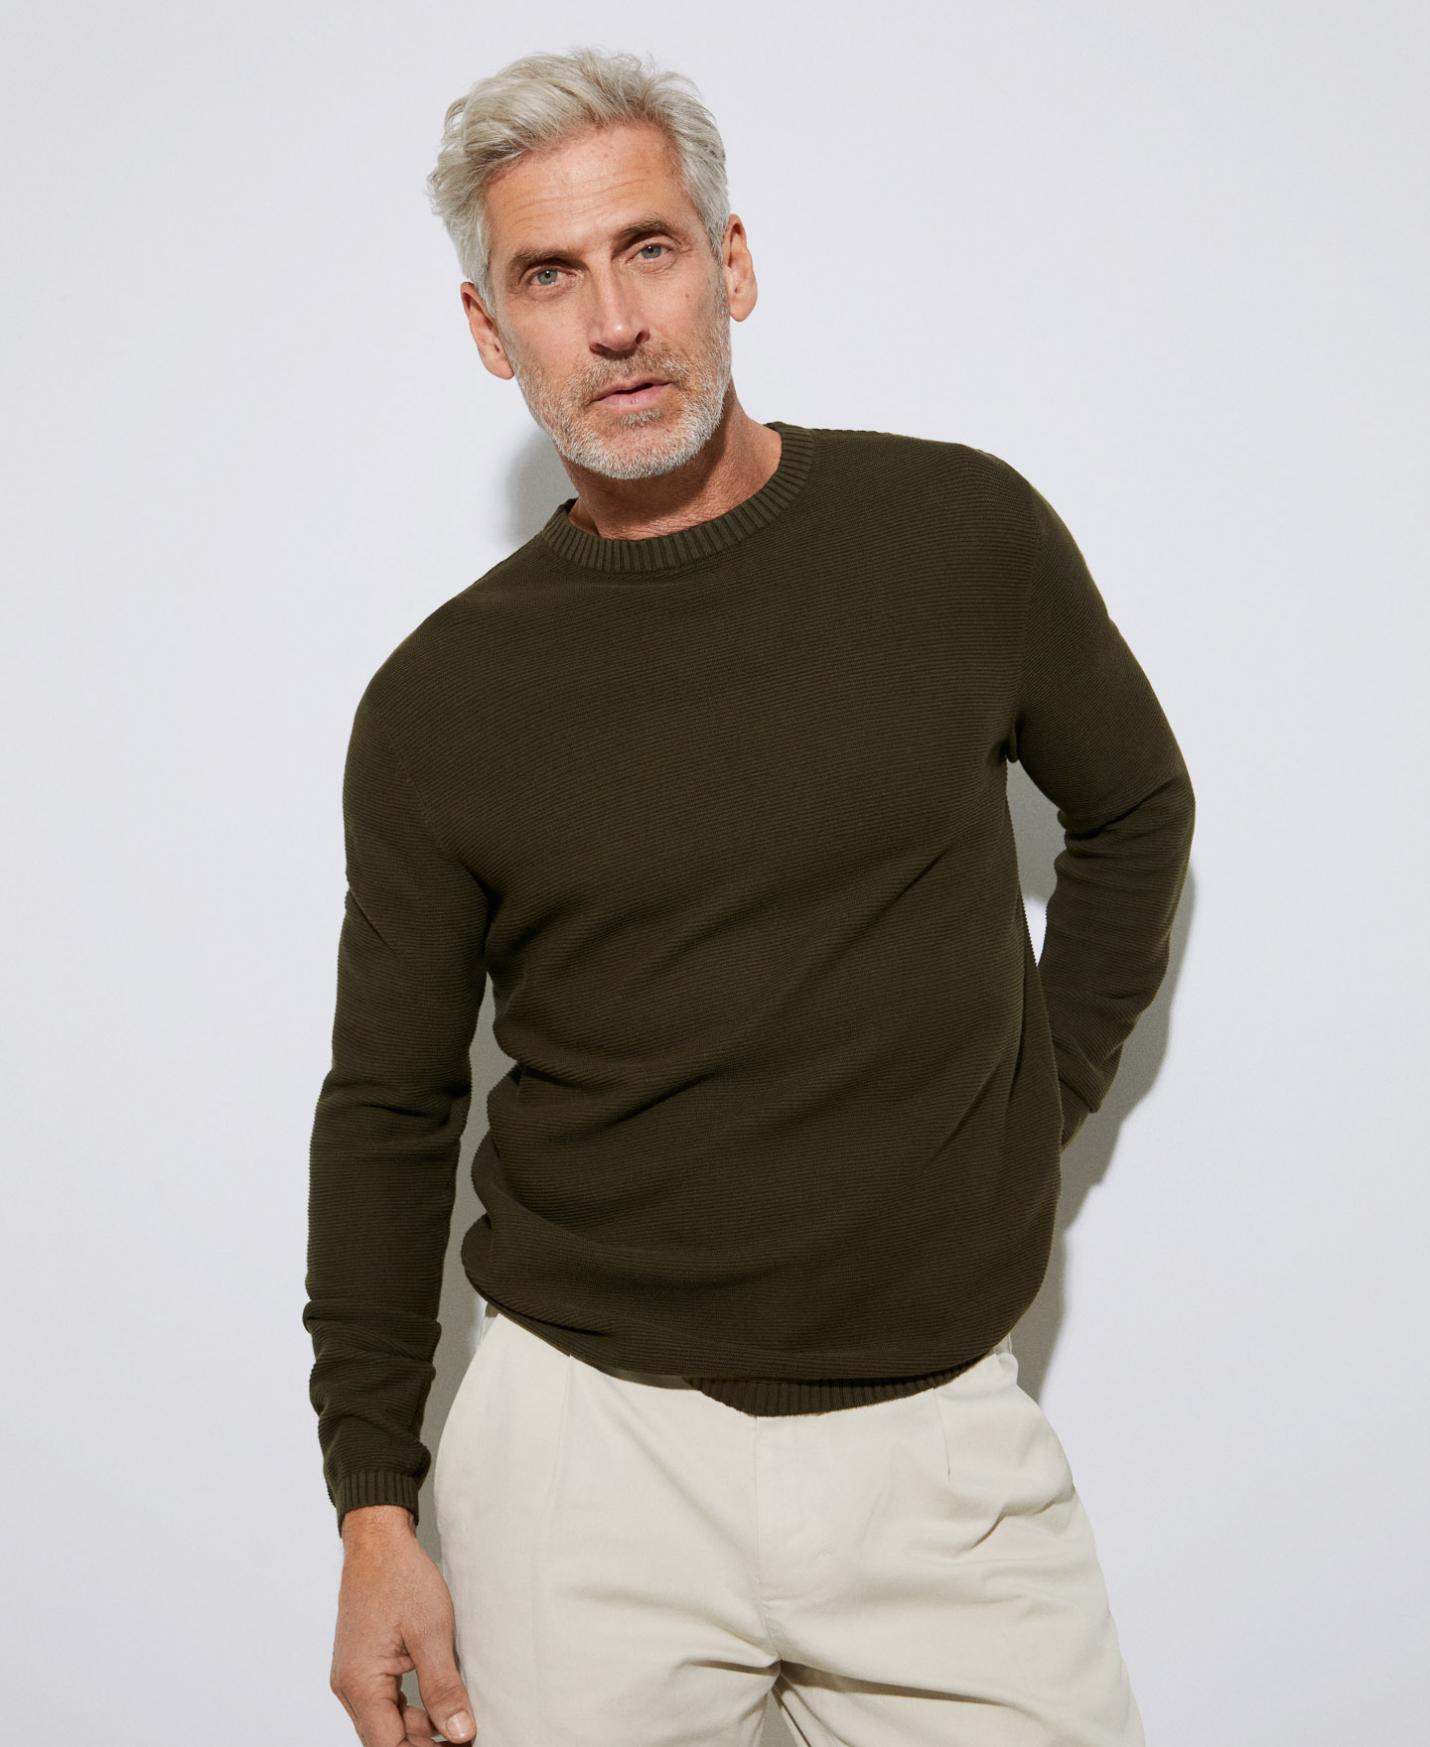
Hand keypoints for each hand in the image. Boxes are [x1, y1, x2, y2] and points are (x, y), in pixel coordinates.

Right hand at [329, 1506, 476, 1743]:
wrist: (379, 1541)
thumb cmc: (401, 1578)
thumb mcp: (432, 1633)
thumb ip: (443, 1688)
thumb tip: (460, 1734)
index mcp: (361, 1684)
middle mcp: (350, 1687)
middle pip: (386, 1739)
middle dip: (424, 1745)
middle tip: (465, 1737)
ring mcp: (354, 1677)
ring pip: (387, 1723)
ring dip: (420, 1730)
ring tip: (459, 1725)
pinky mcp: (364, 1665)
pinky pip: (386, 1702)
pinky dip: (412, 1710)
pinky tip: (441, 1705)